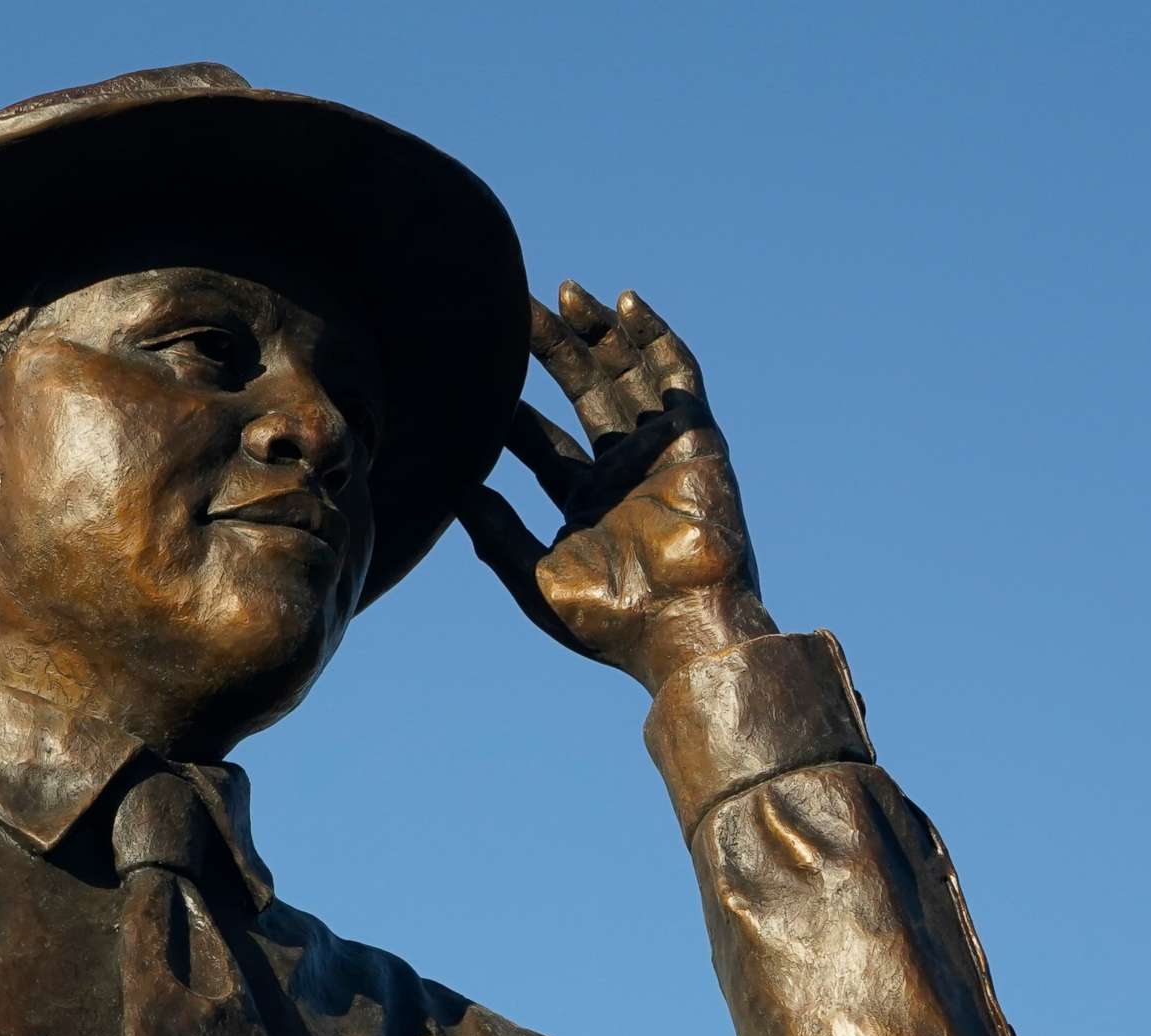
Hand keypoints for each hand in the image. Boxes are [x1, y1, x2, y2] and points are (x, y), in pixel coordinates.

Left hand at [458, 280, 774, 691]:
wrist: (681, 628)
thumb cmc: (610, 620)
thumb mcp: (533, 576)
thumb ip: (495, 532)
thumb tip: (454, 490)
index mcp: (586, 506)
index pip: (542, 444)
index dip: (512, 411)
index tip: (476, 379)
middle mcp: (623, 474)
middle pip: (583, 394)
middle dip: (553, 351)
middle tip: (514, 309)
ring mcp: (660, 453)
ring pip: (627, 374)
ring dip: (599, 331)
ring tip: (564, 291)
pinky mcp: (696, 440)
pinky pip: (677, 376)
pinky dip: (654, 337)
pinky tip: (625, 303)